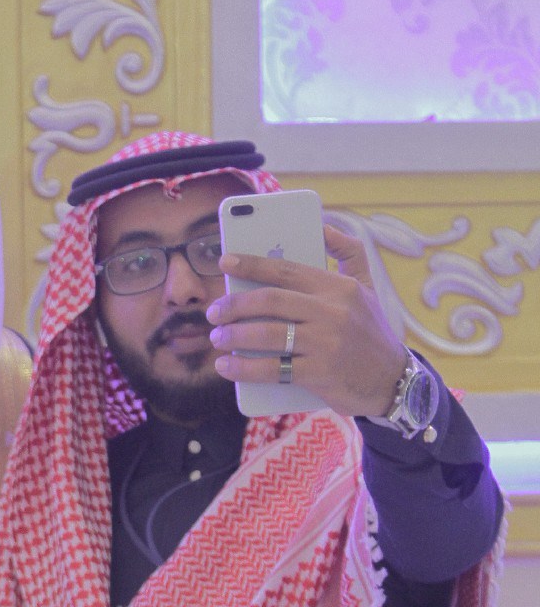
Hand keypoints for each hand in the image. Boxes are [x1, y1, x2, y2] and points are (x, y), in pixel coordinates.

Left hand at [207, 225, 407, 416]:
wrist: (393, 381)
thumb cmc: (371, 331)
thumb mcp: (367, 287)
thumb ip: (349, 252)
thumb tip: (323, 225)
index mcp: (338, 287)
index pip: (287, 270)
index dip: (252, 264)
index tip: (225, 262)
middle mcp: (332, 312)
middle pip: (270, 301)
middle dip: (234, 305)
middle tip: (214, 312)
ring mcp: (326, 344)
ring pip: (268, 335)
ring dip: (234, 336)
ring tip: (218, 337)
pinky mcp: (319, 374)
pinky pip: (273, 368)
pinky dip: (244, 368)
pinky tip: (227, 366)